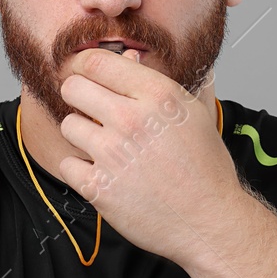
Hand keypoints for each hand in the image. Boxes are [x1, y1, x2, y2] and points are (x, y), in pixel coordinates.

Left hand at [57, 47, 243, 265]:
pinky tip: (103, 174)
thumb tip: (128, 56)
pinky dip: (80, 170)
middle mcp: (132, 120)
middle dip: (79, 97)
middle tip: (91, 111)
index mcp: (158, 95)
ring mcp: (112, 154)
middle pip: (72, 88)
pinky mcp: (99, 187)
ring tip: (105, 148)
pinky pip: (67, 164)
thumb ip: (155, 84)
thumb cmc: (205, 169)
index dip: (86, 68)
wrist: (209, 221)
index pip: (96, 62)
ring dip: (82, 135)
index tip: (87, 77)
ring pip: (67, 125)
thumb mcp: (192, 113)